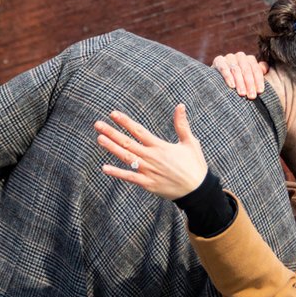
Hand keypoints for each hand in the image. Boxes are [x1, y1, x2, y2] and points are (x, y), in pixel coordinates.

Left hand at [96, 105, 211, 198]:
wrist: (198, 190)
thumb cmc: (194, 165)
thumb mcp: (190, 142)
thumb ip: (182, 124)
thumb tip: (180, 106)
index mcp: (161, 146)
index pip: (139, 131)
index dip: (125, 122)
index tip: (113, 114)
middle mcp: (152, 157)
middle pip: (128, 142)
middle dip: (112, 132)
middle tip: (98, 124)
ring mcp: (148, 171)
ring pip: (126, 157)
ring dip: (112, 148)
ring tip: (99, 138)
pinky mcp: (148, 184)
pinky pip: (130, 177)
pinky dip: (117, 173)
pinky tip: (105, 168)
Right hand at [211, 52, 267, 97]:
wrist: (220, 80)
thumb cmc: (240, 81)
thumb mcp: (251, 77)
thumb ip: (259, 72)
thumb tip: (265, 68)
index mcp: (250, 59)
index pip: (256, 69)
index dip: (259, 80)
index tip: (260, 91)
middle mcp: (240, 56)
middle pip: (246, 69)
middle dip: (250, 83)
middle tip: (251, 96)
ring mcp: (229, 57)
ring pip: (236, 69)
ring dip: (240, 82)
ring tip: (242, 93)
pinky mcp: (218, 61)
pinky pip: (224, 68)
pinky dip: (228, 77)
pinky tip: (232, 86)